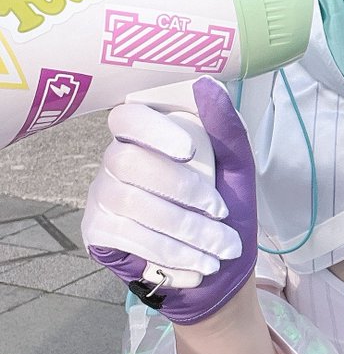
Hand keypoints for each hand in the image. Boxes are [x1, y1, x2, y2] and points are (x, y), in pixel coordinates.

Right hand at [83, 78, 258, 325]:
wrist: (219, 269)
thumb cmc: (225, 208)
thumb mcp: (236, 169)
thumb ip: (226, 129)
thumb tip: (207, 84)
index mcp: (148, 137)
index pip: (127, 117)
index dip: (153, 130)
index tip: (189, 150)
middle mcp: (116, 161)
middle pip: (129, 163)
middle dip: (182, 190)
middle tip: (221, 212)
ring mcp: (103, 196)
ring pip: (132, 205)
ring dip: (186, 230)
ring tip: (222, 250)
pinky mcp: (97, 231)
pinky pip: (126, 238)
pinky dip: (170, 255)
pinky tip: (198, 266)